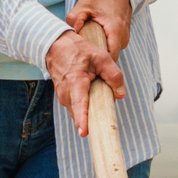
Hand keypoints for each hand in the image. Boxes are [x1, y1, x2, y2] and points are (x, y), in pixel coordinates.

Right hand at [46, 22, 125, 138]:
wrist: (56, 45)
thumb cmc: (78, 50)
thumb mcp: (101, 57)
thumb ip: (113, 75)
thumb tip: (120, 94)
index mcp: (75, 82)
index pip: (79, 104)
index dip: (82, 120)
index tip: (84, 133)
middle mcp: (66, 93)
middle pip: (79, 113)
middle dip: (91, 120)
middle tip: (103, 125)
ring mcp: (62, 96)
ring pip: (77, 112)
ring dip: (88, 112)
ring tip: (98, 106)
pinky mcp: (63, 97)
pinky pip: (75, 107)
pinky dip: (84, 107)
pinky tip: (91, 99)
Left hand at [64, 0, 131, 58]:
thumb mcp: (84, 5)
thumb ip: (74, 18)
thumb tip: (71, 33)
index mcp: (115, 30)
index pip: (110, 57)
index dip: (98, 62)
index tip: (85, 61)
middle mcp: (123, 37)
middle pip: (110, 57)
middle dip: (97, 58)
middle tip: (83, 55)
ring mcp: (125, 38)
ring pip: (112, 52)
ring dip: (100, 51)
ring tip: (88, 47)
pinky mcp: (123, 38)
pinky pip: (113, 47)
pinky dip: (104, 46)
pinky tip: (94, 40)